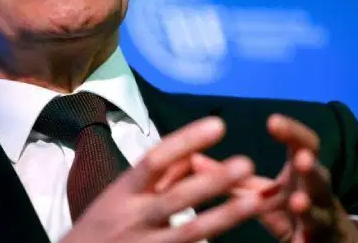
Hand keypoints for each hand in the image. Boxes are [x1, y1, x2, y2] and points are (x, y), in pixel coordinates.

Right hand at [60, 116, 260, 242]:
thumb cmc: (101, 227)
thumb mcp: (119, 195)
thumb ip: (156, 177)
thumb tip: (191, 152)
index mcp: (122, 191)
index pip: (155, 159)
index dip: (186, 141)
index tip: (218, 125)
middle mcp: (132, 217)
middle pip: (176, 197)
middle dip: (212, 181)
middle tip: (247, 162)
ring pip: (190, 231)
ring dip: (226, 216)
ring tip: (257, 201)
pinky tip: (237, 237)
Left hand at [162, 115, 357, 242]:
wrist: (327, 242)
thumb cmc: (290, 210)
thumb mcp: (261, 193)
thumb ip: (232, 178)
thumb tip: (192, 158)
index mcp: (301, 172)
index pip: (303, 144)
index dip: (291, 132)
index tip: (272, 120)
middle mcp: (317, 191)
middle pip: (320, 175)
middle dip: (311, 167)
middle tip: (301, 159)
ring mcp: (323, 217)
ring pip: (320, 211)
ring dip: (309, 206)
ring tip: (298, 202)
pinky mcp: (319, 241)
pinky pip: (313, 241)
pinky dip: (306, 242)